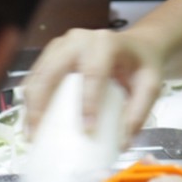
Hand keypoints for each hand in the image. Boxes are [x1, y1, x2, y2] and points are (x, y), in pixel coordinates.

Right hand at [22, 28, 163, 140]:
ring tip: (31, 133)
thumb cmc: (142, 64)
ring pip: (38, 73)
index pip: (93, 72)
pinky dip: (30, 97)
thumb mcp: (151, 85)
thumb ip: (139, 112)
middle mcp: (80, 39)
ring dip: (30, 104)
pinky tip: (31, 120)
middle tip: (38, 136)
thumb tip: (122, 143)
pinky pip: (36, 74)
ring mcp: (63, 43)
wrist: (137, 45)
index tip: (87, 130)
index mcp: (106, 43)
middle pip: (53, 71)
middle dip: (41, 104)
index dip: (88, 102)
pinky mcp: (53, 52)